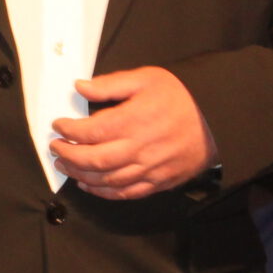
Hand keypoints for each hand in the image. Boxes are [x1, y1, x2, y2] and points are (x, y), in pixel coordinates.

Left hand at [50, 66, 214, 198]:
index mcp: (132, 121)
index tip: (58, 125)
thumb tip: (80, 87)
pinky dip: (103, 192)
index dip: (68, 131)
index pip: (89, 132)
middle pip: (92, 161)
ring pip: (105, 180)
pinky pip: (125, 193)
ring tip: (65, 166)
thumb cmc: (182, 96)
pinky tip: (89, 185)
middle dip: (68, 155)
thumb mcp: (146, 79)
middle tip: (55, 149)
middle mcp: (138, 149)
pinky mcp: (158, 182)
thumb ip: (110, 84)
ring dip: (80, 175)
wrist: (218, 119)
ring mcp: (148, 169)